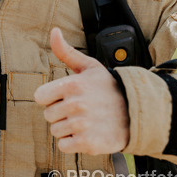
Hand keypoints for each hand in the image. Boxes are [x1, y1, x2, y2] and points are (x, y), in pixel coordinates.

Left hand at [34, 27, 129, 154]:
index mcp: (72, 84)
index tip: (66, 97)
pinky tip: (87, 134)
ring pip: (56, 131)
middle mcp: (76, 104)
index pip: (40, 97)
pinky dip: (73, 143)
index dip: (51, 98)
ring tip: (86, 122)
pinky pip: (64, 145)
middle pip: (48, 116)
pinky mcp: (87, 142)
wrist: (137, 113)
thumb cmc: (110, 89)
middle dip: (61, 114)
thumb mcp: (90, 67)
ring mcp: (82, 125)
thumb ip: (66, 52)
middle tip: (80, 111)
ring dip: (68, 129)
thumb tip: (54, 31)